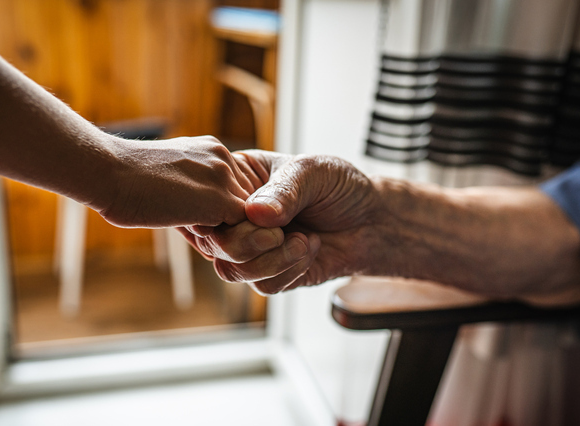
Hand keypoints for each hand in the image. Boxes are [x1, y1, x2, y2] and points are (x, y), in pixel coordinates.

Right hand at [93, 136, 263, 227]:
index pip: (234, 188)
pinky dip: (219, 240)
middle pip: (244, 202)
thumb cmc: (126, 181)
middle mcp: (223, 158)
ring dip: (223, 232)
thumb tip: (202, 220)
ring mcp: (224, 178)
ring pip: (244, 218)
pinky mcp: (220, 201)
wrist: (108, 173)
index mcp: (212, 150)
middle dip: (226, 222)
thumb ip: (191, 190)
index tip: (195, 220)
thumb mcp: (168, 177)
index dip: (220, 211)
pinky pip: (238, 231)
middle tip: (197, 231)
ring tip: (193, 232)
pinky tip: (193, 234)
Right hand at [181, 150, 390, 294]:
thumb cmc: (339, 186)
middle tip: (280, 233)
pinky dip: (289, 271)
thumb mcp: (313, 171)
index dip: (222, 214)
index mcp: (237, 183)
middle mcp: (239, 218)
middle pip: (213, 242)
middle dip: (248, 242)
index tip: (253, 213)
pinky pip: (262, 286)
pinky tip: (309, 250)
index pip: (206, 202)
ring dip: (273, 260)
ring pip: (232, 269)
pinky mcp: (271, 274)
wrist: (373, 220)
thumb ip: (284, 190)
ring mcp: (252, 248)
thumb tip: (255, 213)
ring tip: (303, 240)